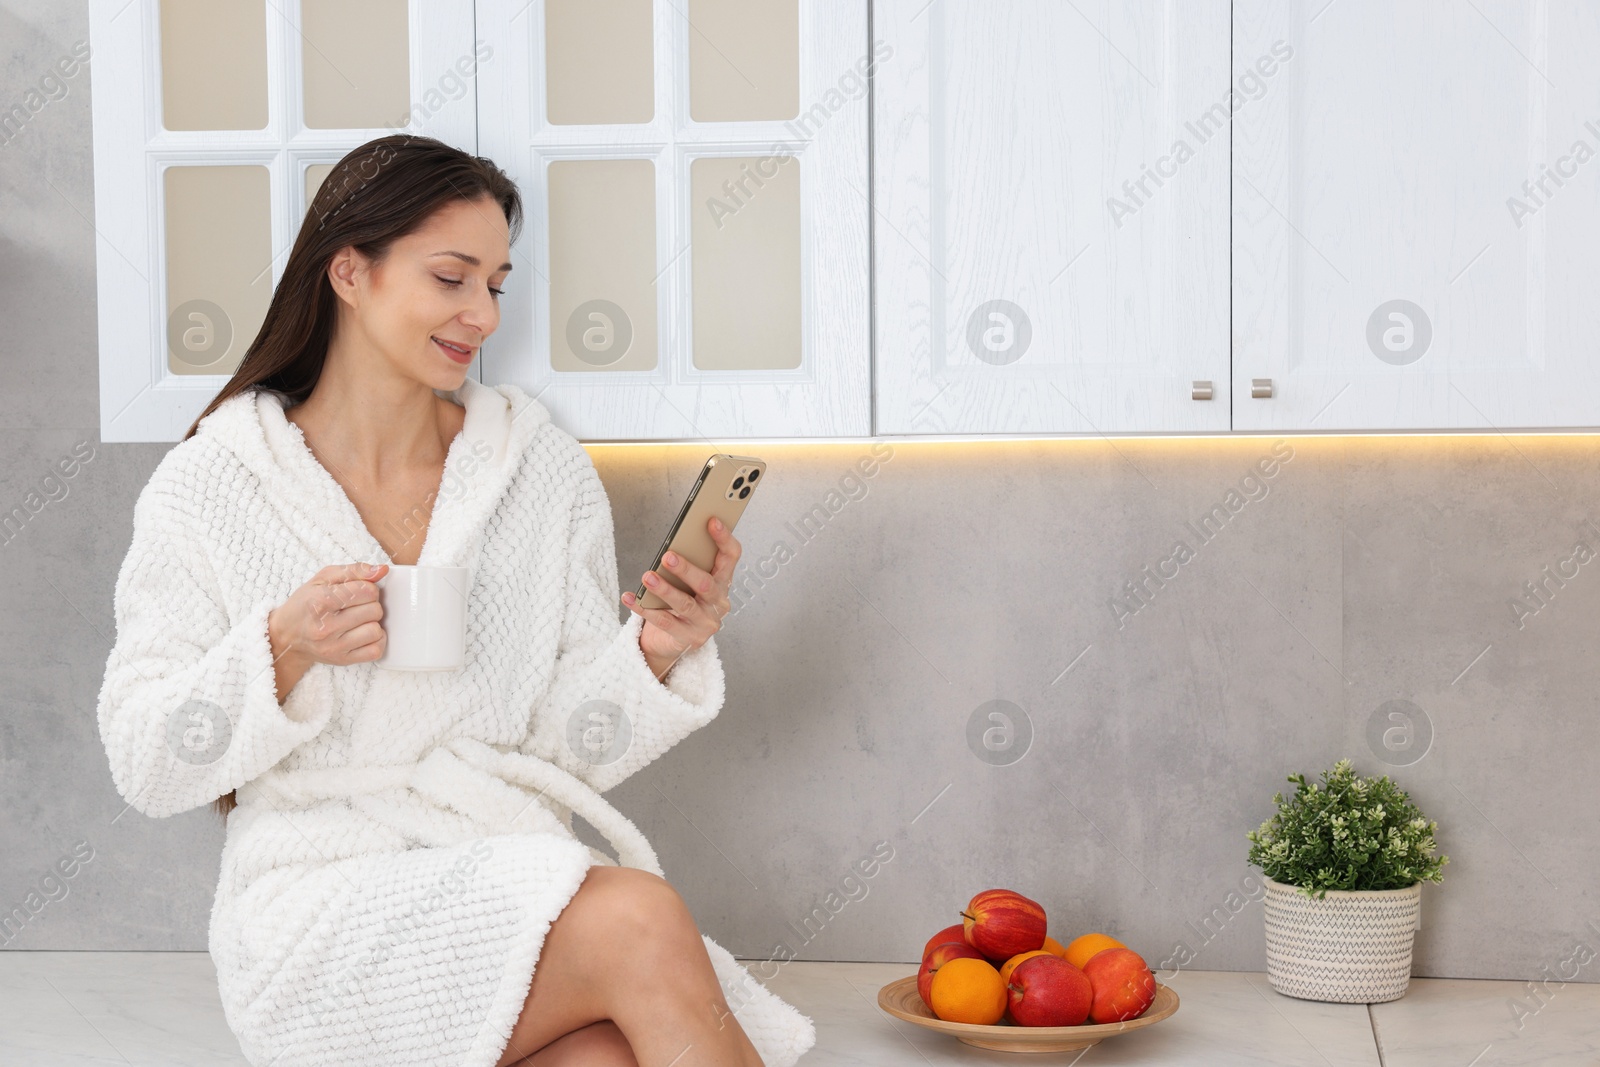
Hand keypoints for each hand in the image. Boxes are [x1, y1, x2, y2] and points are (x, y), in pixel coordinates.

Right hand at [268, 562, 389, 673]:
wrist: (287, 635)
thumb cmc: (306, 603)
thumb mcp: (323, 578)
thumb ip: (355, 570)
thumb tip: (382, 570)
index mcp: (320, 601)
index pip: (367, 591)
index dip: (368, 587)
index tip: (358, 591)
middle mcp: (326, 626)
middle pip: (375, 610)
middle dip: (371, 604)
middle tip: (356, 606)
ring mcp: (334, 646)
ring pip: (376, 631)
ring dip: (372, 623)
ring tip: (358, 620)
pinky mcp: (342, 660)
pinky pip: (375, 651)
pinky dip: (375, 640)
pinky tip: (363, 633)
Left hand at [622, 517, 738, 678]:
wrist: (672, 641)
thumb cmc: (682, 602)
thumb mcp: (689, 582)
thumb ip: (690, 564)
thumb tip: (673, 544)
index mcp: (722, 582)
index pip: (731, 557)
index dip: (724, 538)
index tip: (711, 521)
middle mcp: (719, 603)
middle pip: (707, 584)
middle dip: (687, 569)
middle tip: (668, 557)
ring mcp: (705, 623)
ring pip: (685, 604)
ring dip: (665, 589)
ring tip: (647, 577)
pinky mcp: (688, 639)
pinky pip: (664, 622)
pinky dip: (644, 608)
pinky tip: (631, 597)